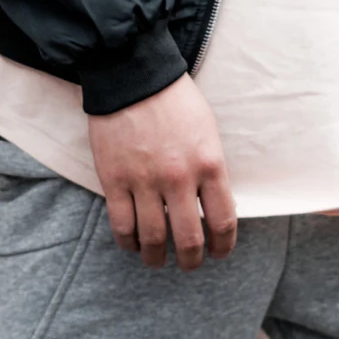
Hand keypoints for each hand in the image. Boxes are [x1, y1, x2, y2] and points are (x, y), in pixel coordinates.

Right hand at [87, 74, 237, 270]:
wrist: (133, 74)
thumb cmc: (175, 100)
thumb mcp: (208, 131)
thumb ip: (211, 169)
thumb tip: (212, 206)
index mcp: (209, 164)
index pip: (223, 222)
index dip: (223, 246)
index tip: (219, 253)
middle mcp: (179, 178)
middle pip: (190, 240)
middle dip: (192, 260)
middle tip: (190, 264)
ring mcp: (145, 181)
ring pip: (154, 239)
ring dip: (157, 257)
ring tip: (158, 260)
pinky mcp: (114, 180)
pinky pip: (122, 226)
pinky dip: (129, 243)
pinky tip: (133, 244)